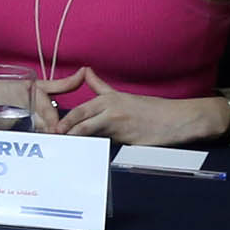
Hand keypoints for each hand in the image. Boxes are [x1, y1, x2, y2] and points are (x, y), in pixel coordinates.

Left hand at [46, 71, 225, 146]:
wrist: (177, 119)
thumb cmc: (149, 109)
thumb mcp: (122, 95)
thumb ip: (100, 87)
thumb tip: (85, 71)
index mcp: (109, 100)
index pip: (80, 111)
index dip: (65, 122)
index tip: (52, 129)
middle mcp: (112, 112)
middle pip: (82, 122)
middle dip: (66, 132)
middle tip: (52, 140)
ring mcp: (120, 127)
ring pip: (93, 135)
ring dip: (78, 142)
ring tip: (64, 150)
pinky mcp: (129, 142)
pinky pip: (109, 148)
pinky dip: (97, 152)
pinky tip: (87, 158)